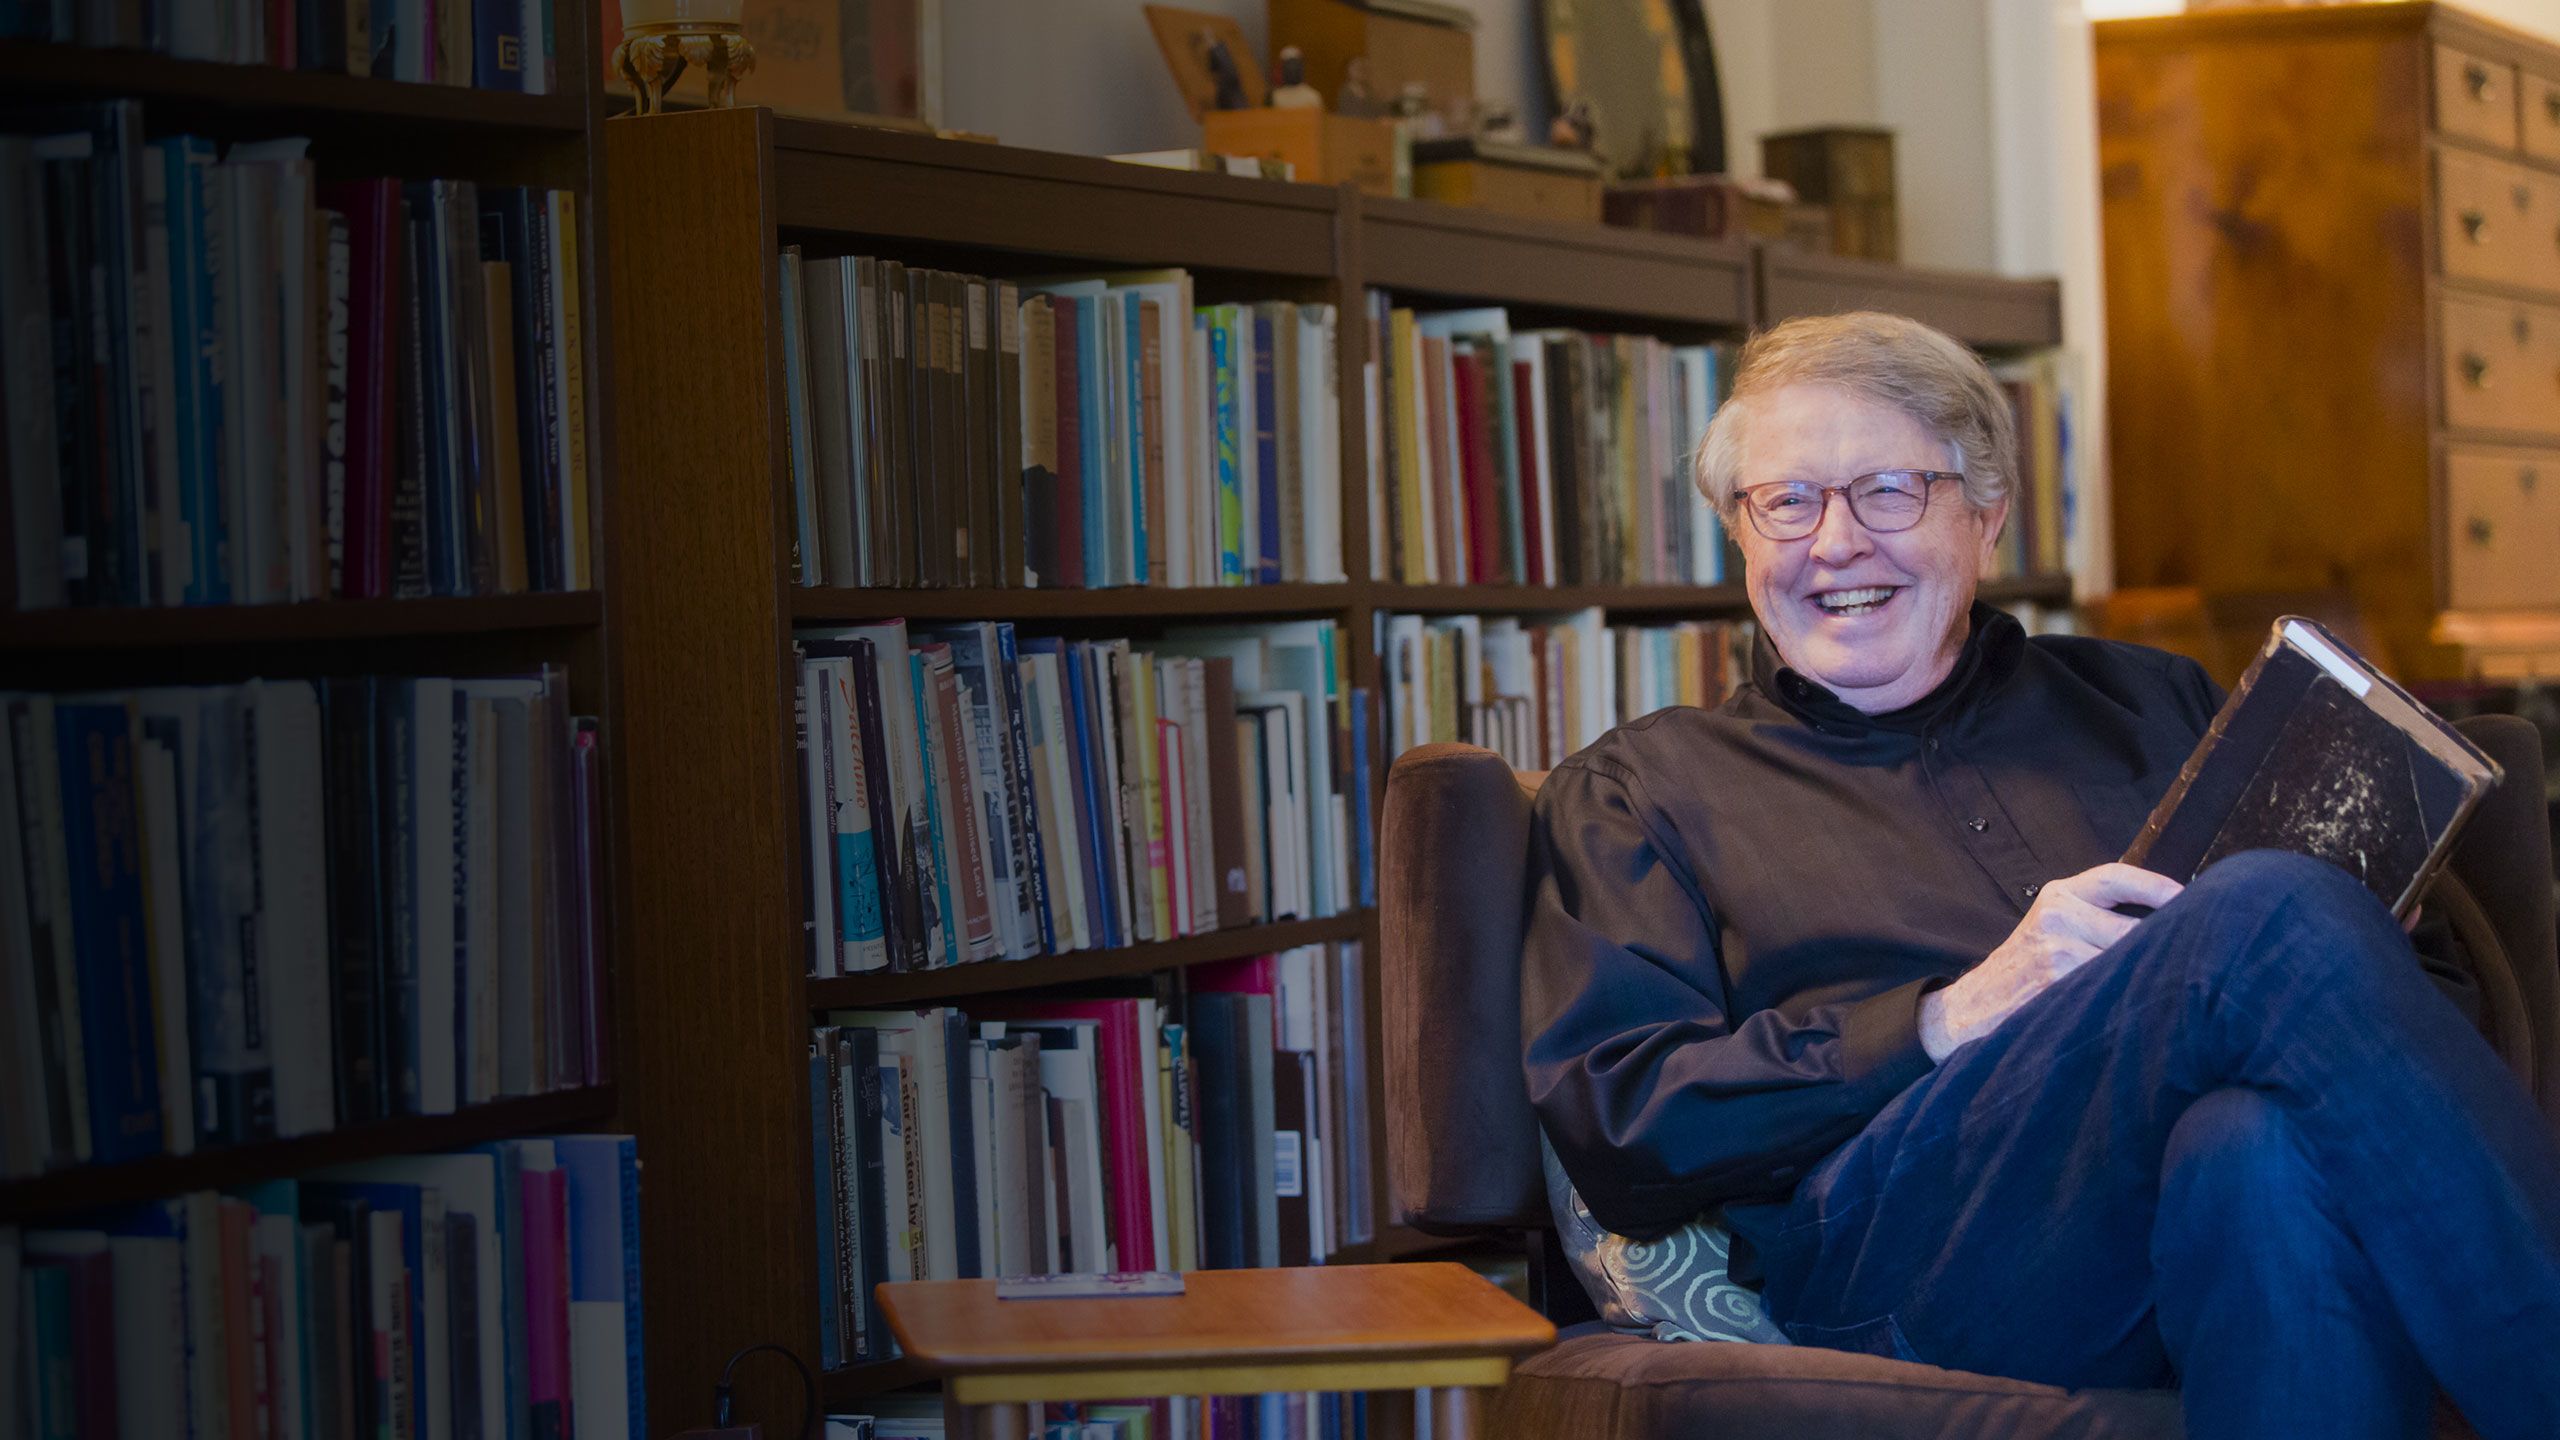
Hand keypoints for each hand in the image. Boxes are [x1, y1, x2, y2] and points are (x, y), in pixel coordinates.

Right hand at [1918, 863, 2184, 1060]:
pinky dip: (2126, 997)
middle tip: (2193, 957)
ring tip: (2164, 988)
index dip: (2157, 886)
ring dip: (2146, 976)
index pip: (2115, 876)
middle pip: (2131, 926)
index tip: (2192, 896)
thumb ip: (2093, 916)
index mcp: (2057, 895)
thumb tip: (2166, 921)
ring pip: (2125, 960)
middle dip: (2161, 945)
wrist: (1976, 1006)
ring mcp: (2057, 950)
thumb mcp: (2050, 926)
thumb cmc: (2025, 968)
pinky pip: (2111, 987)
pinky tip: (2133, 1006)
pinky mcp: (2059, 983)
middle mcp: (2057, 915)